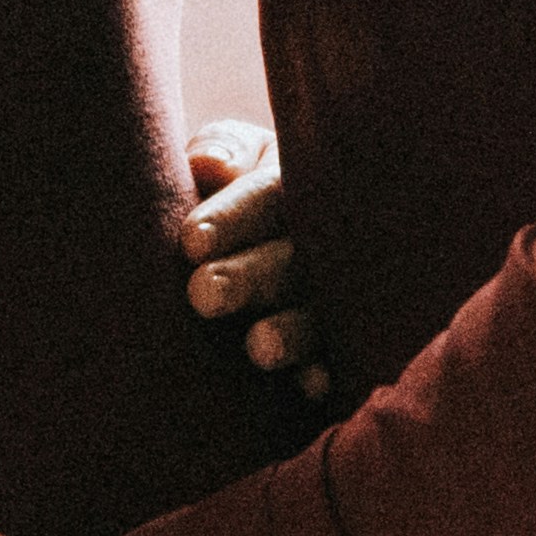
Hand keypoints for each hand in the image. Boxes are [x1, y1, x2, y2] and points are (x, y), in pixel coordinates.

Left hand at [179, 115, 335, 404]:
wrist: (274, 240)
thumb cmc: (235, 193)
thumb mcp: (236, 157)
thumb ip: (223, 150)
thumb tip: (209, 164)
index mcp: (287, 188)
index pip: (262, 197)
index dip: (229, 218)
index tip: (190, 242)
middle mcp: (319, 244)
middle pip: (287, 260)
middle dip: (247, 279)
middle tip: (203, 295)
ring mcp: (336, 299)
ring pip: (317, 315)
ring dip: (290, 332)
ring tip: (257, 347)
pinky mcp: (343, 347)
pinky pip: (344, 361)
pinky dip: (329, 373)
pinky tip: (311, 384)